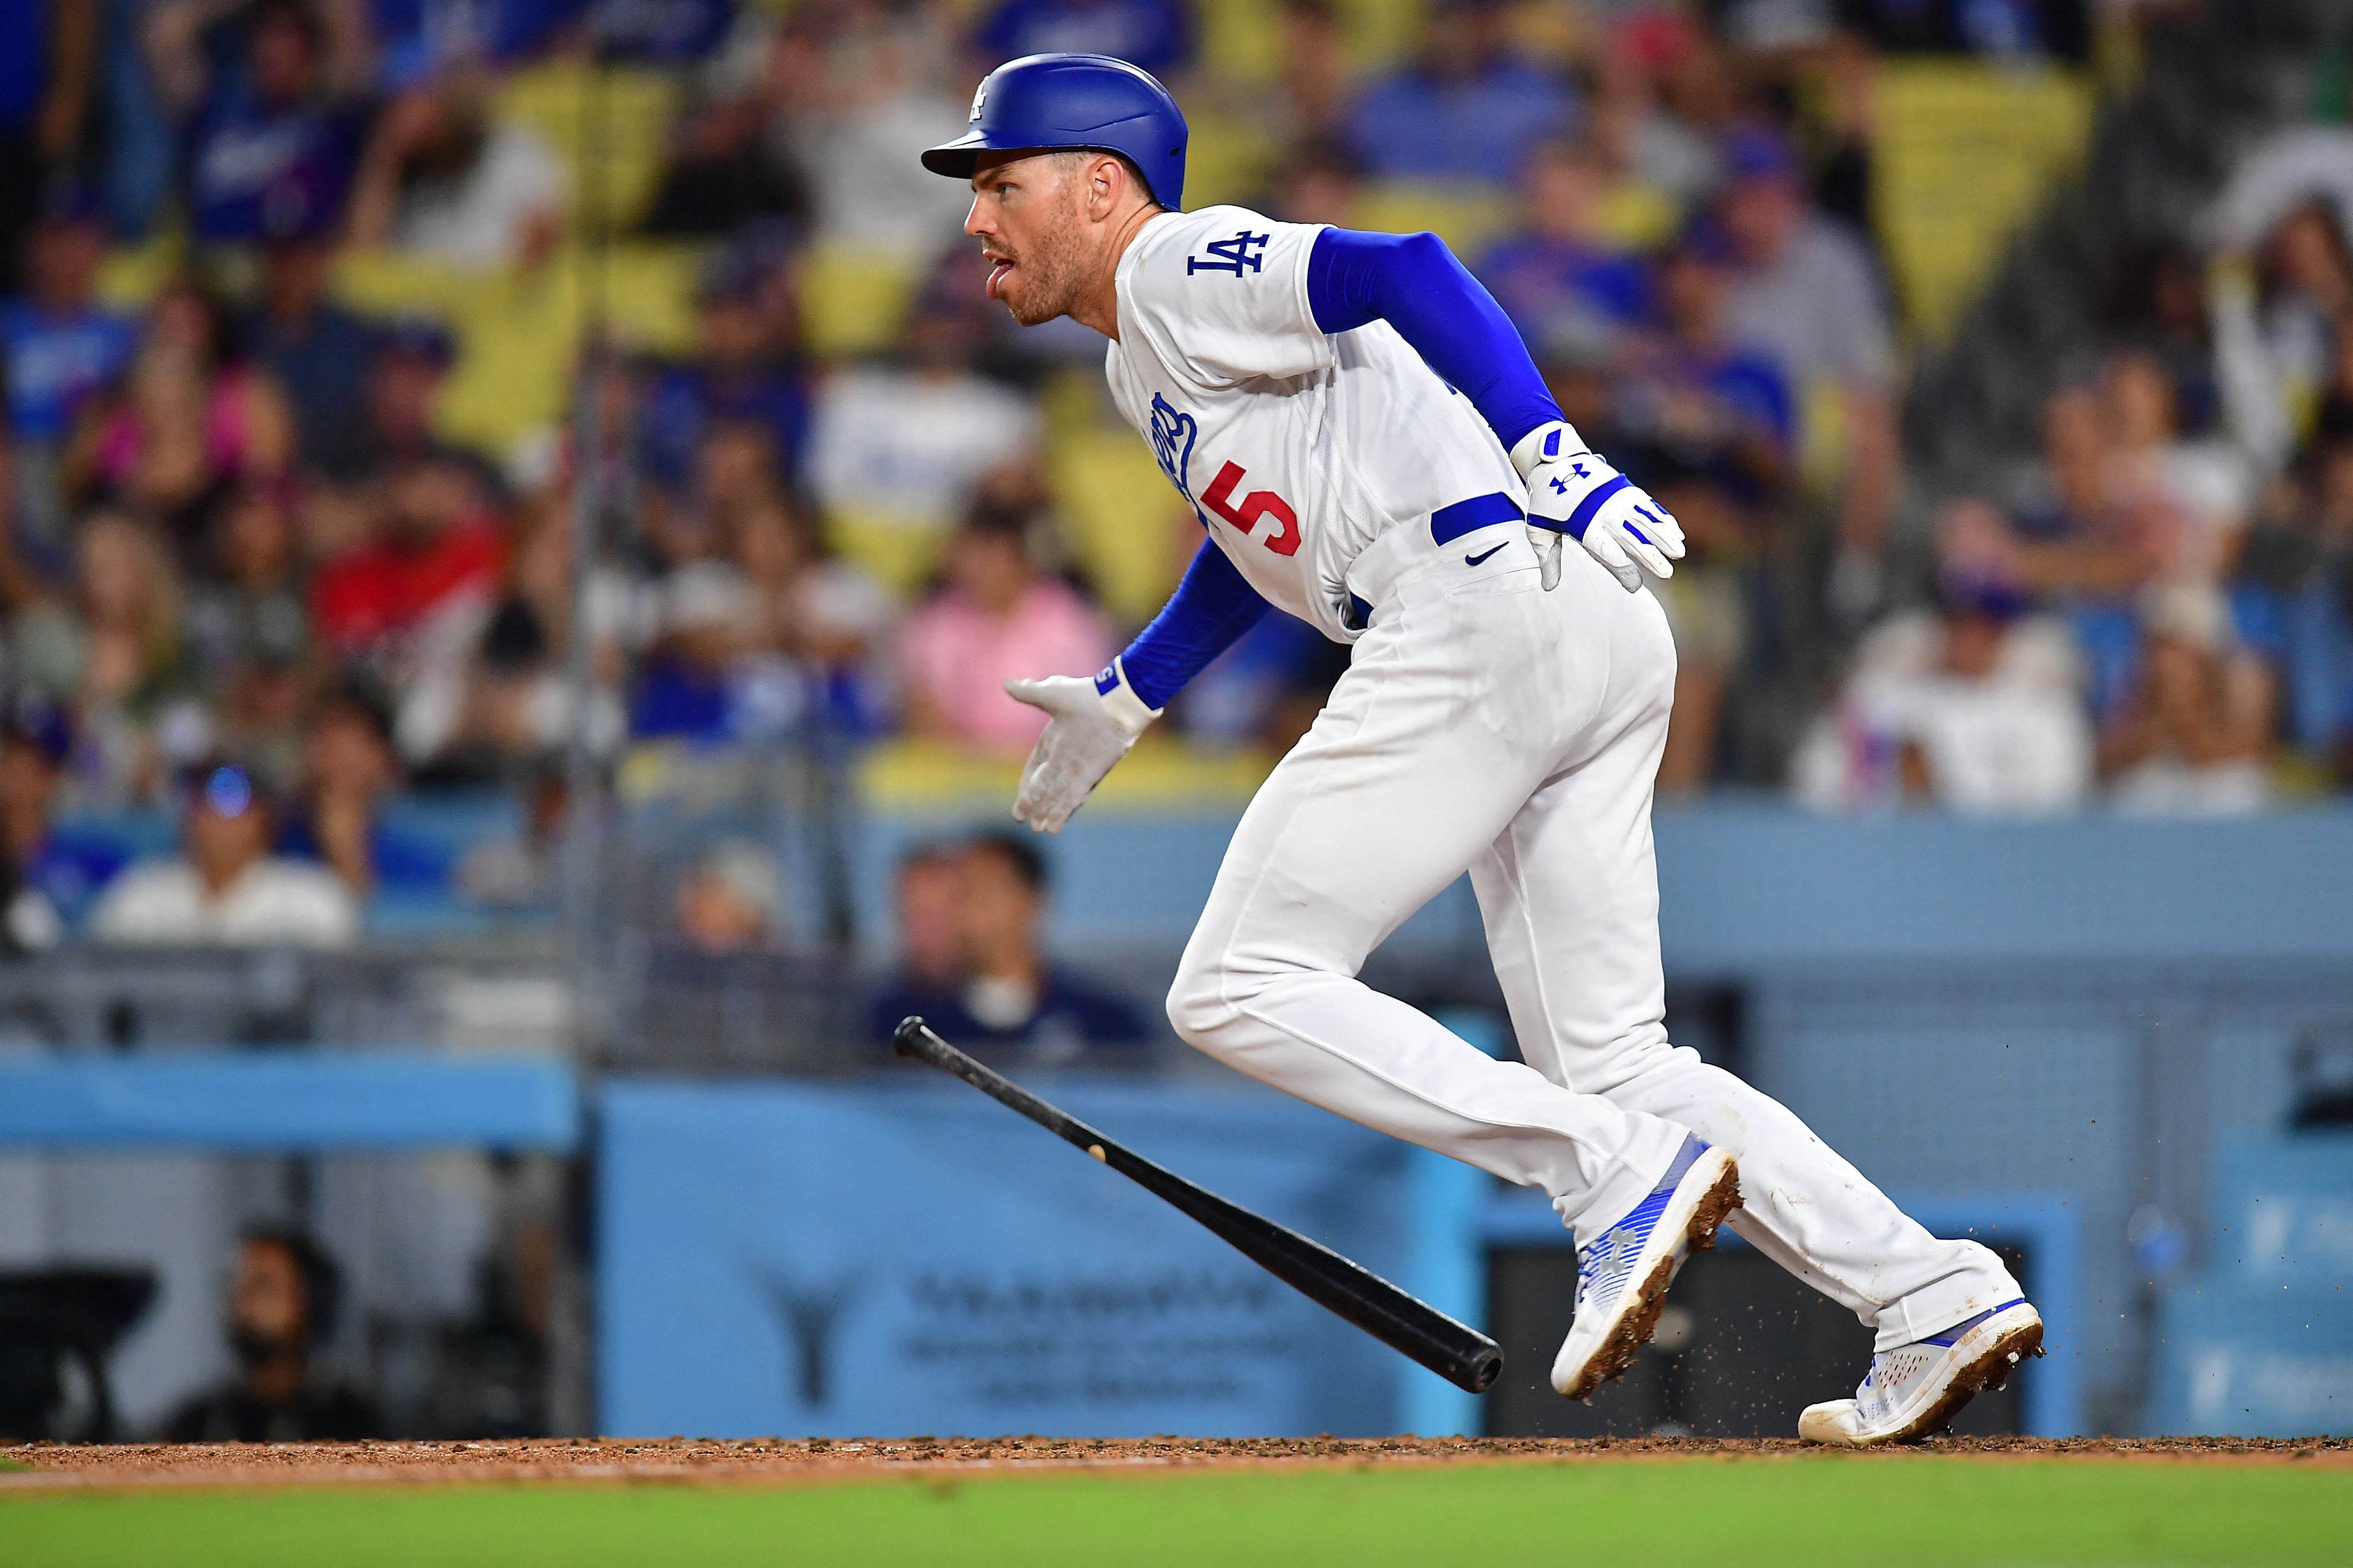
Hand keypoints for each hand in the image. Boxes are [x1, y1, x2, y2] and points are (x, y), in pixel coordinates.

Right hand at [1005, 664, 1158, 832]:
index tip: (1019, 795)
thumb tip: (1005, 684)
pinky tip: (1055, 827)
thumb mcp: (1052, 693)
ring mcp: (1076, 767)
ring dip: (1047, 812)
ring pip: (1057, 795)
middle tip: (1020, 818)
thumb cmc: (1087, 693)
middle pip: (1043, 785)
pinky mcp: (1090, 774)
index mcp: (1052, 740)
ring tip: (1039, 828)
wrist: (1117, 701)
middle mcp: (1063, 757)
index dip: (1026, 782)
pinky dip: (1063, 812)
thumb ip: (1028, 693)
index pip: (1034, 766)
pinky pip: (1072, 798)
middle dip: (1032, 802)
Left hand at [1511, 421, 1684, 592]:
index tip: (1636, 586)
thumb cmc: (1546, 502)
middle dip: (1651, 556)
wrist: (1554, 462)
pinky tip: (1677, 533)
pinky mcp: (1626, 489)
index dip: (1623, 570)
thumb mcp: (1538, 530)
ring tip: (1679, 552)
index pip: (1607, 552)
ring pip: (1646, 520)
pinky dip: (1664, 519)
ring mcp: (1617, 499)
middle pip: (1632, 538)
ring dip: (1665, 537)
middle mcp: (1604, 513)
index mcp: (1584, 526)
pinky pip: (1649, 506)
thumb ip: (1548, 559)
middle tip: (1667, 573)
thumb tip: (1548, 587)